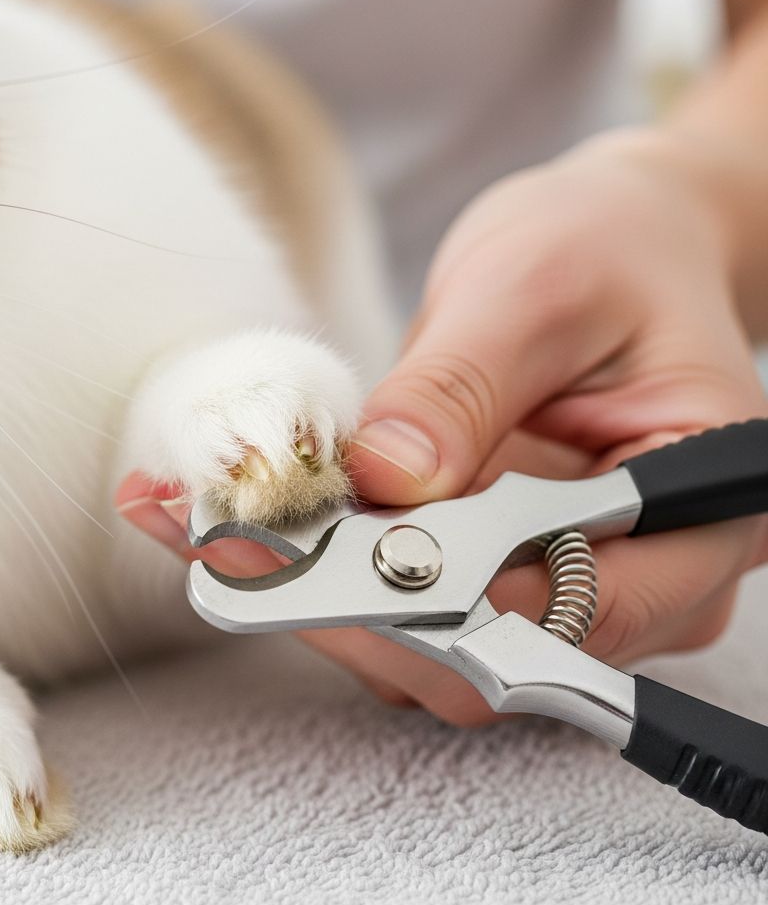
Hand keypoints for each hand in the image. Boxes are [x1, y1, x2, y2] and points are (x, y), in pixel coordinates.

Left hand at [119, 128, 767, 723]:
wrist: (614, 248)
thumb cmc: (608, 252)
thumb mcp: (535, 289)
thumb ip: (465, 386)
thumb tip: (387, 480)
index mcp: (700, 514)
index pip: (565, 612)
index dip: (425, 602)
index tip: (297, 557)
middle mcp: (643, 579)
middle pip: (483, 657)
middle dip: (341, 609)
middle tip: (218, 538)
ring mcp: (561, 586)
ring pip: (426, 647)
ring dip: (308, 596)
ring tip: (204, 519)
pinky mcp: (494, 573)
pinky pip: (401, 603)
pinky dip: (316, 574)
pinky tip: (239, 518)